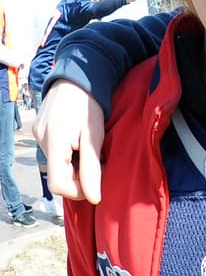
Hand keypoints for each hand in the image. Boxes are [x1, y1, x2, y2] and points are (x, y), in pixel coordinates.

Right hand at [33, 80, 104, 203]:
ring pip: (57, 164)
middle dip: (79, 177)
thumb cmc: (89, 105)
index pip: (58, 185)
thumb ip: (92, 168)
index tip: (95, 185)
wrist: (76, 77)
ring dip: (75, 165)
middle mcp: (40, 141)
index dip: (77, 191)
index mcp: (54, 144)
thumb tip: (94, 198)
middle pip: (57, 175)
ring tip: (90, 150)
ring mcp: (38, 135)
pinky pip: (54, 152)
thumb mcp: (95, 137)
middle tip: (98, 164)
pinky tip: (80, 142)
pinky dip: (69, 154)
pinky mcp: (40, 131)